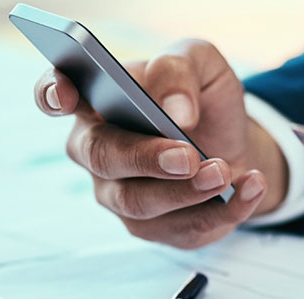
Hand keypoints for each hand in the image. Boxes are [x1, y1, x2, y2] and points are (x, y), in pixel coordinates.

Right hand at [33, 39, 288, 248]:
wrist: (234, 140)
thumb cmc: (201, 99)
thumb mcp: (201, 65)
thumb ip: (180, 70)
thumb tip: (176, 111)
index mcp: (96, 100)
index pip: (55, 95)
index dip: (52, 94)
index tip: (66, 95)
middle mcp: (98, 151)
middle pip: (103, 158)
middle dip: (145, 158)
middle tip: (186, 155)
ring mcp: (121, 194)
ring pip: (140, 203)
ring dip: (186, 191)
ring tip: (223, 171)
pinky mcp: (158, 227)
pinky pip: (186, 228)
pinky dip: (228, 208)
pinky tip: (251, 184)